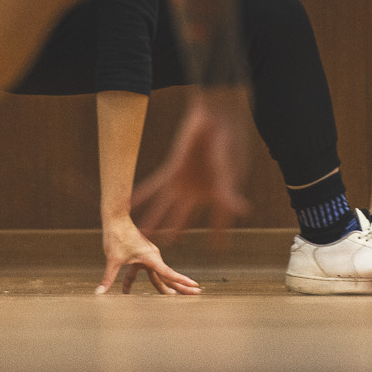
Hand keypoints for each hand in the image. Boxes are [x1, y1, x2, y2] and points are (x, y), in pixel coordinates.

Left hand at [97, 215, 202, 294]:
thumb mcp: (113, 260)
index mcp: (151, 258)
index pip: (169, 274)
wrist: (116, 219)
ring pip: (156, 275)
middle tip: (195, 294)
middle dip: (180, 286)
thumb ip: (108, 278)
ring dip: (160, 286)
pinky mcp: (140, 255)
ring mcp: (147, 256)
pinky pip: (141, 271)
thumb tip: (99, 293)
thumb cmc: (117, 236)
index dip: (182, 281)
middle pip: (167, 276)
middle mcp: (152, 257)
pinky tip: (125, 290)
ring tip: (171, 297)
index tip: (195, 286)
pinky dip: (135, 281)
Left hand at [131, 89, 250, 245]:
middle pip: (183, 218)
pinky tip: (128, 203)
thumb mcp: (229, 172)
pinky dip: (141, 195)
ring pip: (165, 207)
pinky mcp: (171, 169)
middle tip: (164, 250)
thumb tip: (243, 212)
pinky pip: (153, 186)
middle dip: (175, 232)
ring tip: (142, 234)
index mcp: (217, 194)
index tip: (217, 251)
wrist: (215, 119)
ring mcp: (183, 181)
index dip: (218, 236)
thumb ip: (228, 194)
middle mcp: (198, 191)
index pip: (218, 221)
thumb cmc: (228, 145)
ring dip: (154, 220)